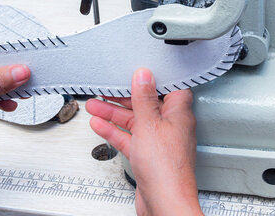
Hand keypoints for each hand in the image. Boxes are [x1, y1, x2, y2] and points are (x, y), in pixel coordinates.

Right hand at [85, 68, 201, 215]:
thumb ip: (144, 98)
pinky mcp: (148, 155)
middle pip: (147, 103)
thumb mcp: (149, 123)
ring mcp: (159, 141)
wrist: (164, 202)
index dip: (151, 78)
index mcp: (179, 112)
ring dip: (114, 112)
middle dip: (124, 96)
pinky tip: (100, 125)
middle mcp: (171, 125)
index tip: (134, 72)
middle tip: (107, 88)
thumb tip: (143, 75)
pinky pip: (129, 137)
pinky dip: (114, 131)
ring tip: (95, 104)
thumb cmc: (167, 168)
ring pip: (135, 121)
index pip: (168, 86)